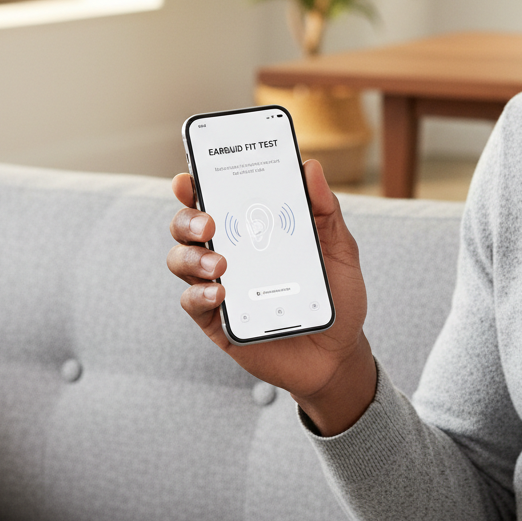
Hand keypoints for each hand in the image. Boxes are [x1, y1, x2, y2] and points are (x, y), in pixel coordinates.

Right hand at [166, 159, 375, 434]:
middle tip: (209, 222)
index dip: (196, 185)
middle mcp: (230, 252)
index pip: (217, 198)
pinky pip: (193, 303)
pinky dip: (199, 294)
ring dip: (192, 257)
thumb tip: (311, 168)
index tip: (189, 177)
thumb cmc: (336, 294)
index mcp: (255, 228)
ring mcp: (220, 285)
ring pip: (182, 261)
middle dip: (188, 219)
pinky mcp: (217, 320)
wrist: (338, 353)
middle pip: (188, 227)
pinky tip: (219, 291)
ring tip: (220, 263)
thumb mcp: (340, 247)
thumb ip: (325, 209)